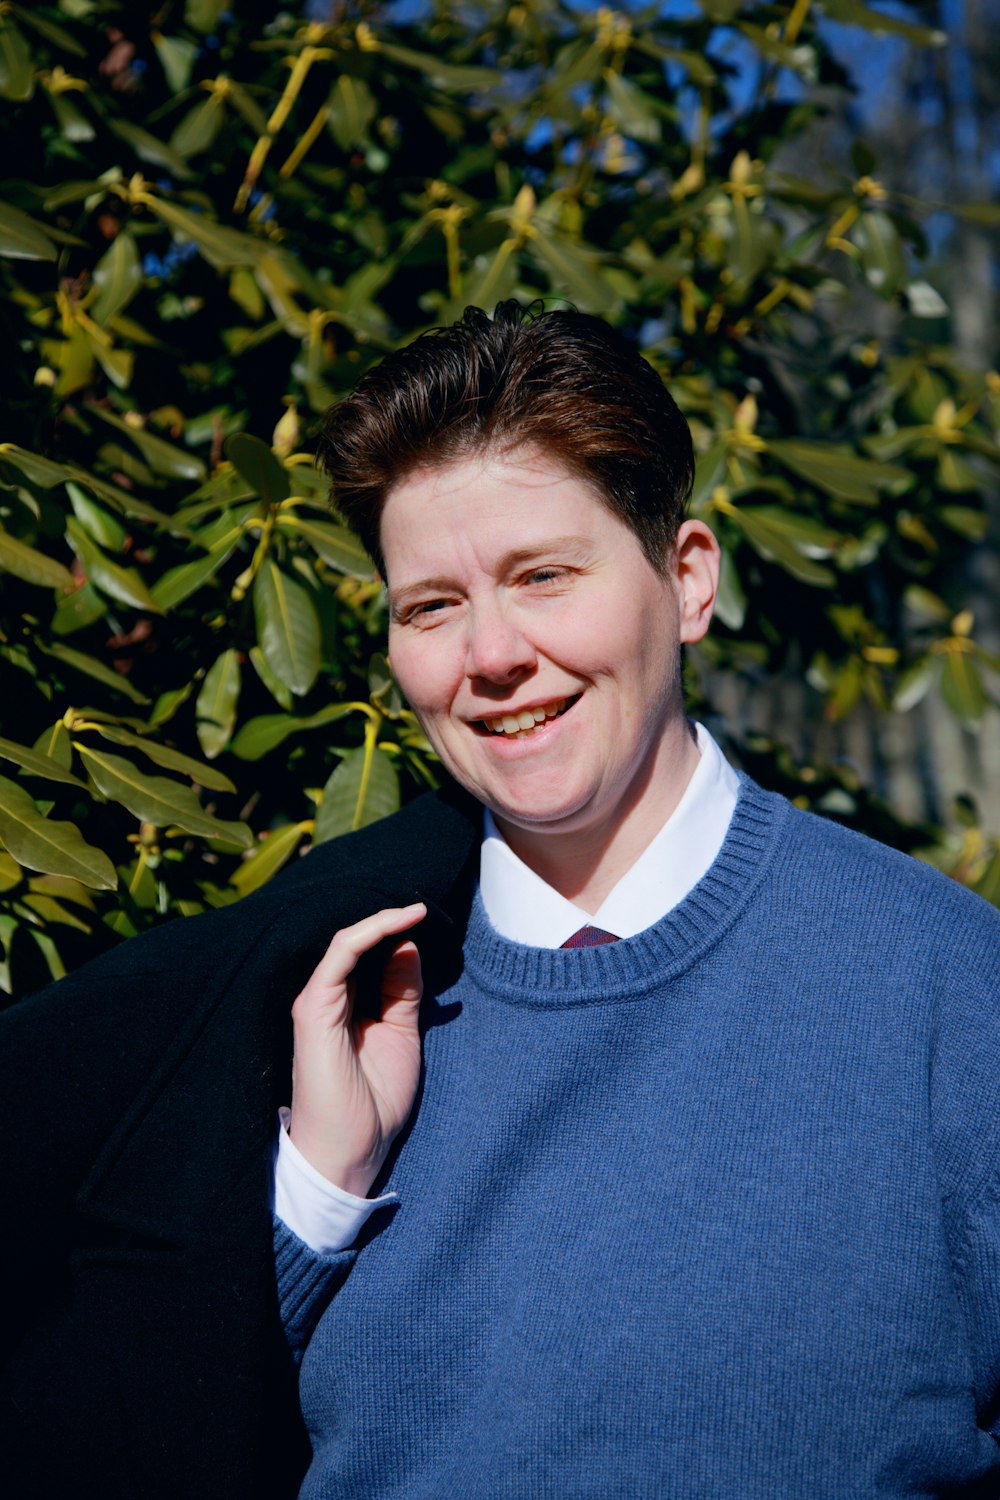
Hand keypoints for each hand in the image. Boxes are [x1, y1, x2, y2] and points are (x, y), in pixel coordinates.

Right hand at [288, 903, 425, 1196]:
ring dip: (384, 920)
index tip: (431, 918)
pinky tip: (399, 922)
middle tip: (427, 906)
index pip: (371, 956)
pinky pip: (340, 954)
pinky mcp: (313, 1007)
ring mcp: (318, 1000)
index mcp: (348, 1006)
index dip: (399, 934)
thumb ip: (402, 991)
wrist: (352, 1150)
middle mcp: (329, 998)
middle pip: (359, 945)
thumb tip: (408, 944)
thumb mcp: (401, 1035)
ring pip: (348, 941)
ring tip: (418, 910)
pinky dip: (370, 932)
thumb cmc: (375, 1102)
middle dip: (392, 921)